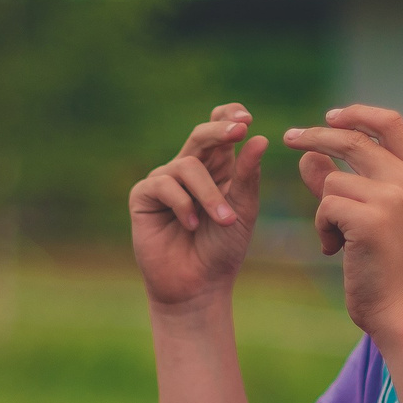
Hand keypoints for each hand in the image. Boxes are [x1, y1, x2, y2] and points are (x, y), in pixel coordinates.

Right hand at [129, 104, 266, 310]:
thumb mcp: (242, 208)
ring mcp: (165, 181)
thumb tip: (259, 137)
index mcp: (218, 167)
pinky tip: (191, 225)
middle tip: (239, 130)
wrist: (198, 285)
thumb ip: (248, 175)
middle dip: (220, 131)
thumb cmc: (223, 248)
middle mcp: (189, 169)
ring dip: (209, 194)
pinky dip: (183, 204)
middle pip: (201, 136)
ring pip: (188, 166)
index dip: (228, 117)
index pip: (219, 129)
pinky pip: (164, 184)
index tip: (246, 120)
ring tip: (224, 221)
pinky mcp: (144, 196)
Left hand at [283, 105, 402, 340]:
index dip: (357, 114)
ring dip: (324, 212)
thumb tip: (307, 154)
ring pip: (332, 183)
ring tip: (339, 241)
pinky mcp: (371, 219)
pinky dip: (322, 229)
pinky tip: (338, 252)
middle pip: (353, 140)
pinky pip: (325, 207)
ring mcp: (394, 198)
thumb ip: (339, 182)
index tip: (329, 116)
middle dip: (314, 136)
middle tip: (288, 138)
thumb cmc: (387, 268)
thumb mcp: (370, 217)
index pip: (390, 122)